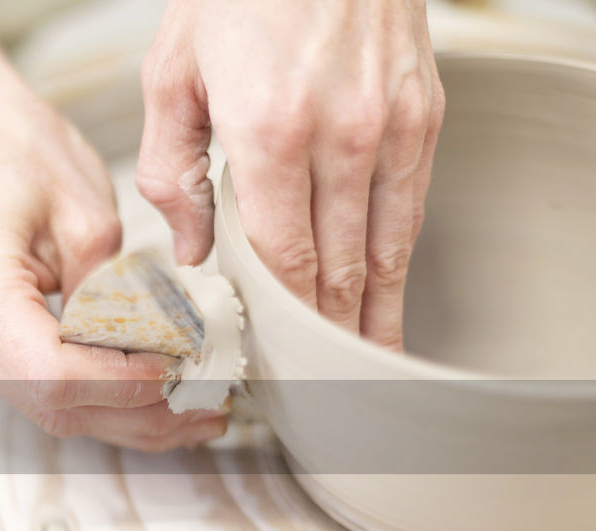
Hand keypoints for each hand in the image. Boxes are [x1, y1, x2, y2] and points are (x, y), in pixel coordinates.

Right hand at [0, 8, 227, 449]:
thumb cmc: (11, 149)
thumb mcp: (87, 210)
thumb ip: (117, 291)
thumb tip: (156, 350)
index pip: (54, 373)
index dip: (124, 384)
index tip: (179, 370)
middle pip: (53, 405)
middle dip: (137, 414)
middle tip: (206, 407)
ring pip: (49, 410)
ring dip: (124, 418)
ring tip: (190, 413)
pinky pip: (39, 389)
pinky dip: (96, 398)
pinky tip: (146, 396)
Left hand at [137, 0, 443, 348]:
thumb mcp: (172, 73)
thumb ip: (171, 172)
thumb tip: (192, 251)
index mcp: (270, 132)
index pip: (283, 261)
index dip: (281, 323)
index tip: (275, 365)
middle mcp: (343, 137)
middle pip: (340, 270)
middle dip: (328, 338)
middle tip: (320, 391)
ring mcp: (394, 127)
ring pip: (387, 251)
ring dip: (375, 316)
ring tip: (364, 369)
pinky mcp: (424, 114)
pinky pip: (412, 210)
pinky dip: (398, 262)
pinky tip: (386, 295)